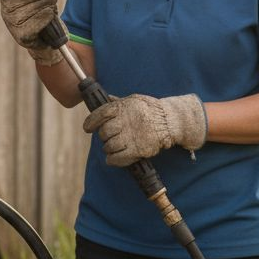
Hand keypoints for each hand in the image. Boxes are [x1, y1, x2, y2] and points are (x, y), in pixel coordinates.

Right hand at [0, 0, 61, 64]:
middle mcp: (6, 10)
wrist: (46, 37)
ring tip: (51, 6)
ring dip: (49, 4)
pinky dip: (47, 15)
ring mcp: (13, 24)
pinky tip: (50, 14)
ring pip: (35, 6)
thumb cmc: (40, 10)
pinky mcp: (22, 37)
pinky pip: (38, 21)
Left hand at [83, 93, 206, 166]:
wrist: (170, 121)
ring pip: (109, 146)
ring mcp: (131, 137)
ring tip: (114, 146)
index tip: (88, 128)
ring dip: (108, 148)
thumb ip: (118, 102)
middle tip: (109, 136)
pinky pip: (117, 158)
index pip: (100, 114)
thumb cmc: (151, 109)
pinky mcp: (137, 150)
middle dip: (104, 136)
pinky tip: (112, 158)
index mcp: (123, 107)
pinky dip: (112, 160)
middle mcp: (125, 122)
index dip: (90, 122)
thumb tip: (106, 99)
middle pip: (104, 132)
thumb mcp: (135, 100)